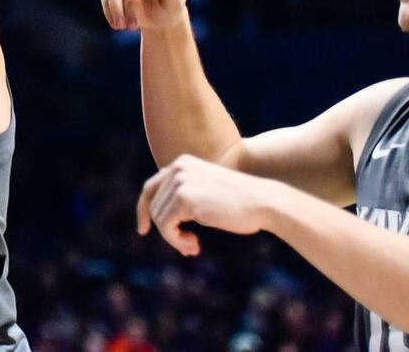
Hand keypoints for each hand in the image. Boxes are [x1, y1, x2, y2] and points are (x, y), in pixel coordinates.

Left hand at [137, 155, 275, 255]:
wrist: (264, 202)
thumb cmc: (241, 203)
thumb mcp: (208, 192)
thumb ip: (186, 196)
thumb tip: (158, 219)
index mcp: (182, 163)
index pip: (152, 186)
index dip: (144, 209)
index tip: (143, 229)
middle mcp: (177, 168)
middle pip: (153, 204)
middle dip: (166, 229)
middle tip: (187, 246)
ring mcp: (180, 181)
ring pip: (159, 218)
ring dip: (174, 238)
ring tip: (194, 246)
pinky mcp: (184, 198)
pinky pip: (166, 226)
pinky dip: (176, 240)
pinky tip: (194, 245)